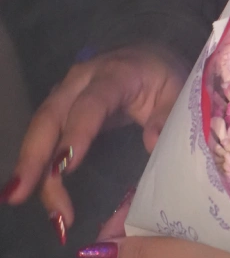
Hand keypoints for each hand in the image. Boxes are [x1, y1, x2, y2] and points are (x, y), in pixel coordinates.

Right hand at [4, 46, 186, 226]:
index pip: (92, 102)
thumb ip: (168, 116)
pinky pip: (43, 132)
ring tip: (22, 198)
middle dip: (35, 155)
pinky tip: (31, 188)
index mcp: (116, 73)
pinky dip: (35, 161)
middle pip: (52, 115)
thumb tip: (150, 143)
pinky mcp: (61, 106)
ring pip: (41, 126)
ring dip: (30, 164)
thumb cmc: (165, 79)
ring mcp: (67, 91)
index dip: (77, 132)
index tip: (67, 166)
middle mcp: (83, 79)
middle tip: (22, 193)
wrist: (151, 59)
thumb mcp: (178, 93)